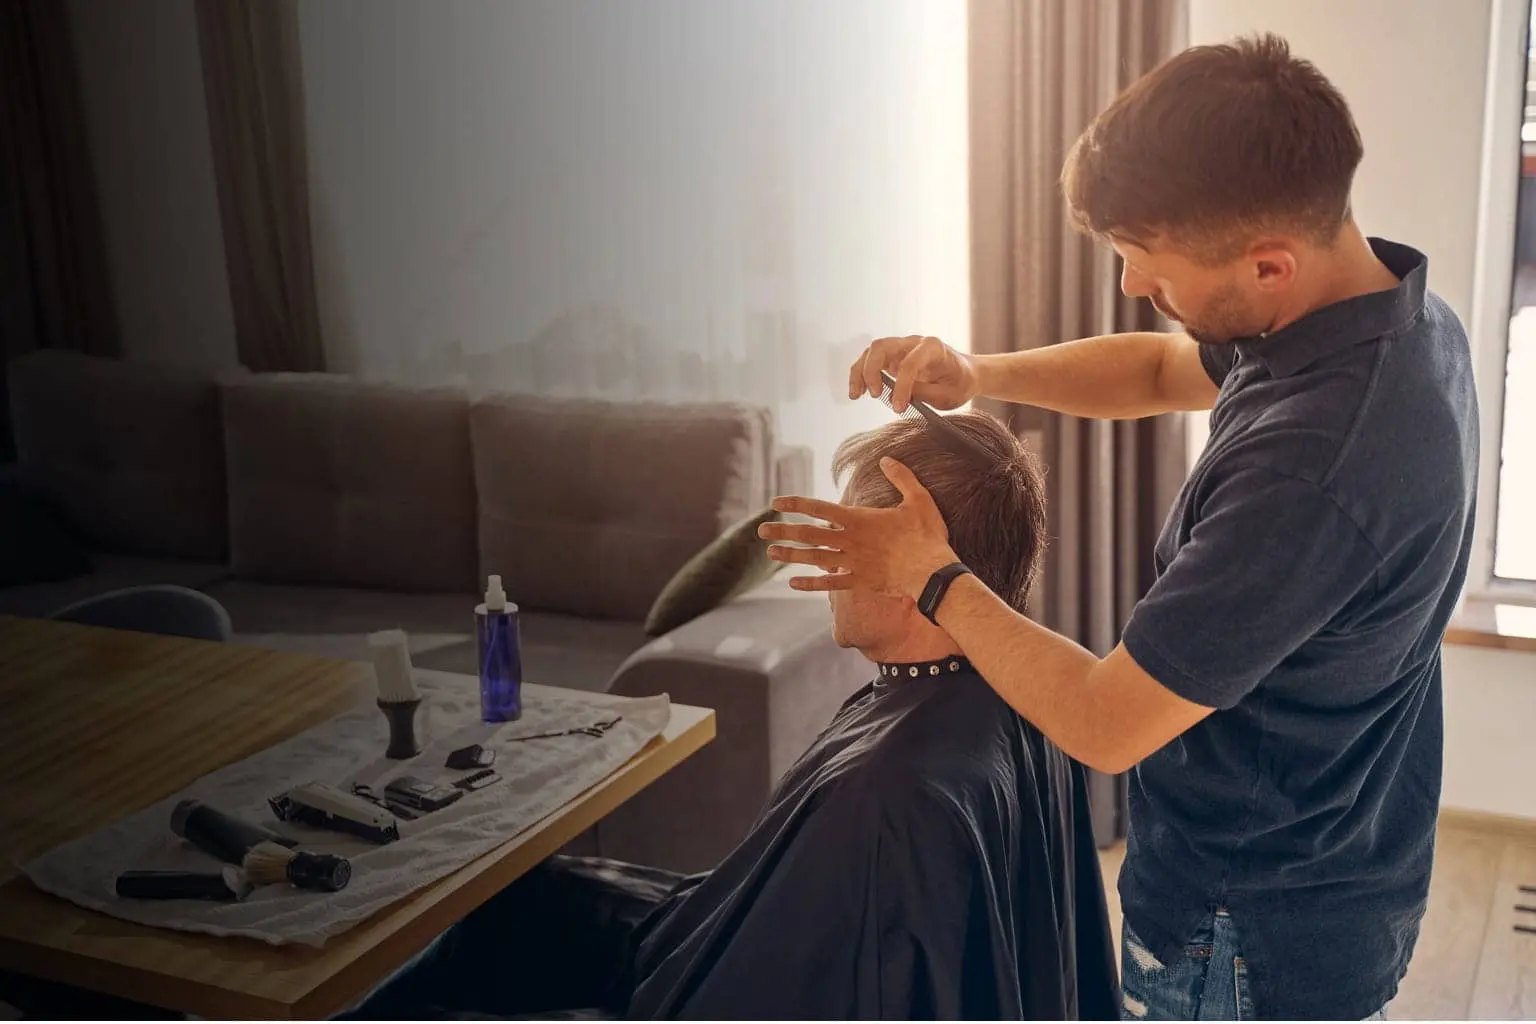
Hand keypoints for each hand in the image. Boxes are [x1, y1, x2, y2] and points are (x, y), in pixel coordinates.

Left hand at [757, 457, 958, 598]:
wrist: (934, 572)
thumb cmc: (927, 535)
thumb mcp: (918, 499)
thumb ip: (901, 477)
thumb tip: (886, 459)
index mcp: (859, 519)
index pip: (820, 508)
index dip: (796, 504)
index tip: (777, 502)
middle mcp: (850, 540)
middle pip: (809, 534)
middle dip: (783, 530)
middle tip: (761, 529)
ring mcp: (853, 563)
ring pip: (814, 558)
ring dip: (791, 555)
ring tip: (771, 552)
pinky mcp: (860, 581)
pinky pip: (830, 584)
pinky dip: (811, 584)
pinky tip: (794, 583)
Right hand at [850, 335, 980, 411]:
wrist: (965, 374)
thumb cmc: (960, 382)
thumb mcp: (948, 395)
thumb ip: (923, 393)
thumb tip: (899, 396)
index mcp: (933, 347)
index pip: (910, 363)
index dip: (901, 386)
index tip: (898, 406)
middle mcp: (914, 343)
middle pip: (882, 347)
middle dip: (872, 371)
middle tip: (875, 395)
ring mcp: (902, 348)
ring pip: (872, 352)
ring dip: (861, 372)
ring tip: (856, 394)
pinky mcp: (893, 358)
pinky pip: (871, 361)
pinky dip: (861, 374)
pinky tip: (858, 391)